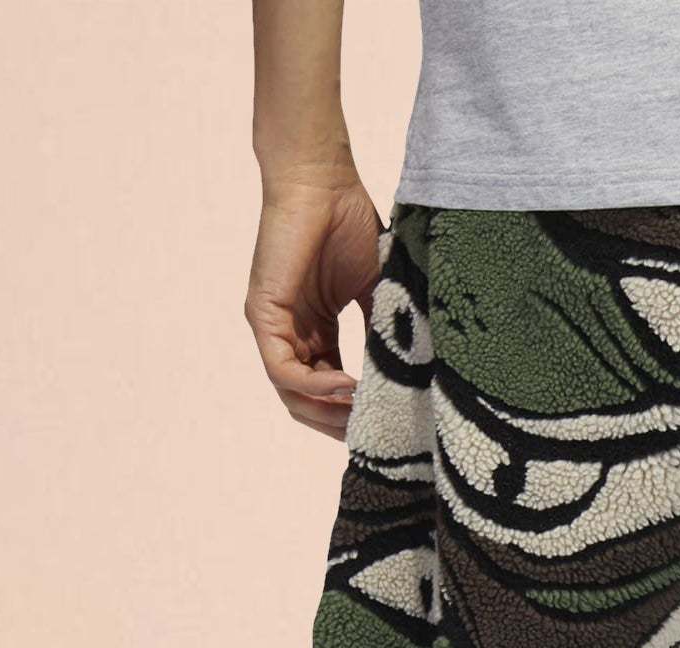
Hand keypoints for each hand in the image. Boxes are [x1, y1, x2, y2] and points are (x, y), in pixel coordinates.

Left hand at [244, 178, 382, 439]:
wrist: (323, 179)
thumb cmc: (350, 222)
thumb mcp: (379, 290)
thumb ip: (387, 332)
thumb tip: (415, 374)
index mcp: (316, 331)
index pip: (330, 389)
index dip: (356, 412)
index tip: (387, 426)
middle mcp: (292, 335)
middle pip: (308, 403)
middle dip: (341, 424)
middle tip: (375, 436)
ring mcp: (274, 328)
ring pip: (292, 396)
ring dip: (328, 413)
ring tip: (363, 417)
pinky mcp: (264, 315)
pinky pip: (284, 371)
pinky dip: (316, 387)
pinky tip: (348, 387)